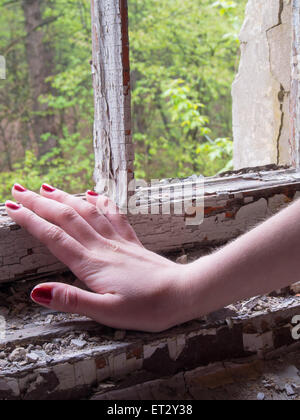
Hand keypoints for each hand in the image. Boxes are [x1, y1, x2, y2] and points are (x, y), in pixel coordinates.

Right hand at [5, 184, 188, 331]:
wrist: (183, 293)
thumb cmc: (147, 308)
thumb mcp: (106, 313)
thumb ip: (72, 301)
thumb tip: (37, 292)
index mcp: (92, 264)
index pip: (55, 237)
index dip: (31, 221)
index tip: (12, 208)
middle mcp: (103, 246)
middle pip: (66, 218)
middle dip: (40, 203)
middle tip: (19, 190)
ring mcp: (118, 241)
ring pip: (87, 211)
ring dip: (64, 197)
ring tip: (46, 186)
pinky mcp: (131, 241)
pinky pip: (113, 215)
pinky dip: (101, 201)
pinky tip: (93, 194)